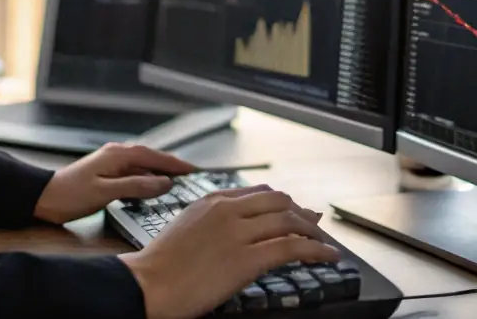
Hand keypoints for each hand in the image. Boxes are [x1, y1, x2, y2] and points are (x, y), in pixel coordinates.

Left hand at [33, 142, 194, 224]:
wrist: (45, 198)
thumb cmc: (71, 194)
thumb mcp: (106, 192)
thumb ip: (136, 185)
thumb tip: (163, 182)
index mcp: (117, 154)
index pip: (154, 155)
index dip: (175, 163)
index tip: (193, 170)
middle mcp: (116, 154)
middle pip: (151, 157)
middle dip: (171, 165)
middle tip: (191, 177)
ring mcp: (111, 162)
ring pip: (143, 164)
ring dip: (160, 172)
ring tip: (177, 182)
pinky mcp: (107, 173)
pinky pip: (134, 172)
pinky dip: (147, 178)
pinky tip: (152, 188)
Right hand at [119, 184, 338, 318]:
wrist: (149, 283)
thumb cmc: (160, 265)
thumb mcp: (185, 227)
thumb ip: (210, 221)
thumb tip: (232, 230)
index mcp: (212, 200)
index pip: (257, 193)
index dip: (280, 201)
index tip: (293, 209)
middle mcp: (228, 210)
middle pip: (277, 201)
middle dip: (300, 211)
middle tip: (314, 222)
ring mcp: (238, 233)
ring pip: (288, 220)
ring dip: (312, 230)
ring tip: (324, 241)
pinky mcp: (246, 259)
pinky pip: (290, 248)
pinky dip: (315, 250)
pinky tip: (327, 256)